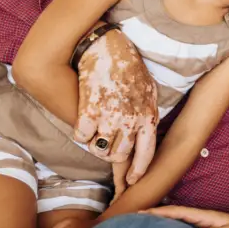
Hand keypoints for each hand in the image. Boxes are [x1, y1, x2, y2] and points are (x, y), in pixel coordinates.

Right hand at [74, 28, 158, 186]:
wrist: (106, 46)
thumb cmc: (128, 66)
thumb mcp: (148, 88)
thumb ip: (148, 110)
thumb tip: (148, 128)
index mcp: (148, 115)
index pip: (146, 153)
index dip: (139, 170)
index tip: (132, 180)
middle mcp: (131, 120)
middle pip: (119, 155)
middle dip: (112, 153)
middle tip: (105, 143)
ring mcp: (110, 117)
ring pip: (99, 149)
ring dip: (95, 144)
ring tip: (94, 132)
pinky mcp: (89, 110)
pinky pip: (81, 137)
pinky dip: (80, 134)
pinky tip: (82, 123)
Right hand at [145, 206, 228, 227]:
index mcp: (208, 217)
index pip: (179, 212)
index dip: (160, 211)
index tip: (140, 212)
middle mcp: (206, 218)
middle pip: (176, 214)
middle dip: (157, 213)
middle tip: (135, 216)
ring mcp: (209, 225)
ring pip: (181, 221)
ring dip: (164, 221)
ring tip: (146, 224)